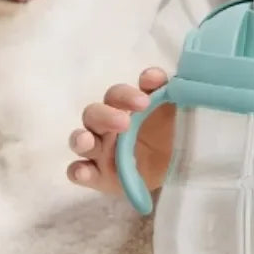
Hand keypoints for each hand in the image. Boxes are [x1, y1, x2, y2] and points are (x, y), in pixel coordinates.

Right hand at [66, 67, 173, 194]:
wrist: (174, 167)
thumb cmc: (167, 132)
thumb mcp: (170, 109)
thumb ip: (162, 88)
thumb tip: (153, 76)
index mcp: (122, 108)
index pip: (116, 95)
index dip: (126, 96)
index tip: (144, 102)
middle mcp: (106, 126)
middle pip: (93, 114)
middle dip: (105, 116)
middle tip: (124, 123)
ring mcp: (99, 152)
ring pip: (79, 140)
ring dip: (81, 139)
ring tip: (87, 140)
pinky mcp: (97, 177)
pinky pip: (78, 172)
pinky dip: (78, 171)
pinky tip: (84, 171)